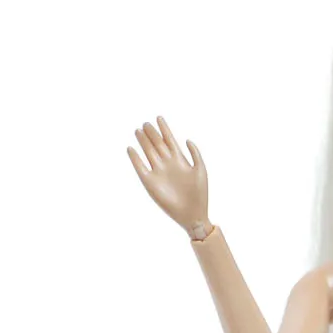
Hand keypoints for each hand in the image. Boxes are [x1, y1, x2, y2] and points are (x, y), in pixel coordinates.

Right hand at [127, 115, 208, 233]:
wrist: (193, 215)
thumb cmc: (200, 194)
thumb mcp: (201, 170)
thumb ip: (195, 154)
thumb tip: (186, 139)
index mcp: (179, 160)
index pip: (169, 140)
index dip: (164, 129)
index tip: (159, 117)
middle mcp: (167, 164)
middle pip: (157, 144)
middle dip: (152, 133)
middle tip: (145, 123)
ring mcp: (158, 173)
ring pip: (149, 153)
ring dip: (143, 142)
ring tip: (138, 130)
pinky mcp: (151, 184)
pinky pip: (140, 169)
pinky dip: (135, 159)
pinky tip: (131, 149)